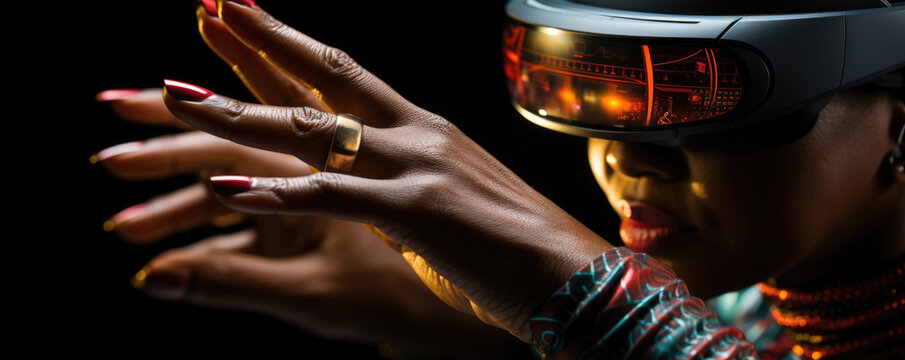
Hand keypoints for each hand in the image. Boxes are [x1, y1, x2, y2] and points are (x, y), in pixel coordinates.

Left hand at [94, 3, 525, 356]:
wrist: (576, 273)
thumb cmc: (517, 246)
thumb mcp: (456, 199)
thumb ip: (410, 184)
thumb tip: (380, 184)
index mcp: (426, 130)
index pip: (348, 73)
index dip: (294, 43)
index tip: (250, 15)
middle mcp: (418, 134)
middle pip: (326, 76)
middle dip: (262, 43)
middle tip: (208, 11)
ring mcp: (416, 168)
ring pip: (312, 131)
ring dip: (238, 113)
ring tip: (178, 96)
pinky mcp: (417, 212)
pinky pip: (332, 195)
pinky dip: (276, 193)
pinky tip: (226, 189)